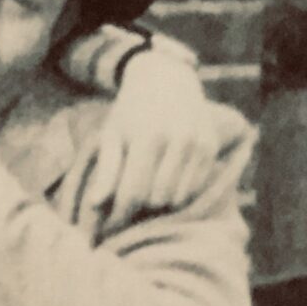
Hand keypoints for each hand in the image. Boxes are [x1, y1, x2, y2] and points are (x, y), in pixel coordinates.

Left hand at [87, 45, 244, 220]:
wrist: (166, 79)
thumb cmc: (130, 113)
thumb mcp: (112, 135)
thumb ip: (106, 170)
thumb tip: (95, 205)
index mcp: (148, 137)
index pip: (133, 193)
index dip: (120, 214)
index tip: (110, 226)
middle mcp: (178, 139)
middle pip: (156, 199)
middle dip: (139, 205)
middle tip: (129, 200)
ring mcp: (198, 143)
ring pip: (176, 198)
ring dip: (159, 201)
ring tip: (146, 188)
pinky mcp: (211, 147)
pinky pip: (193, 189)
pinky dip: (178, 193)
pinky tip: (165, 180)